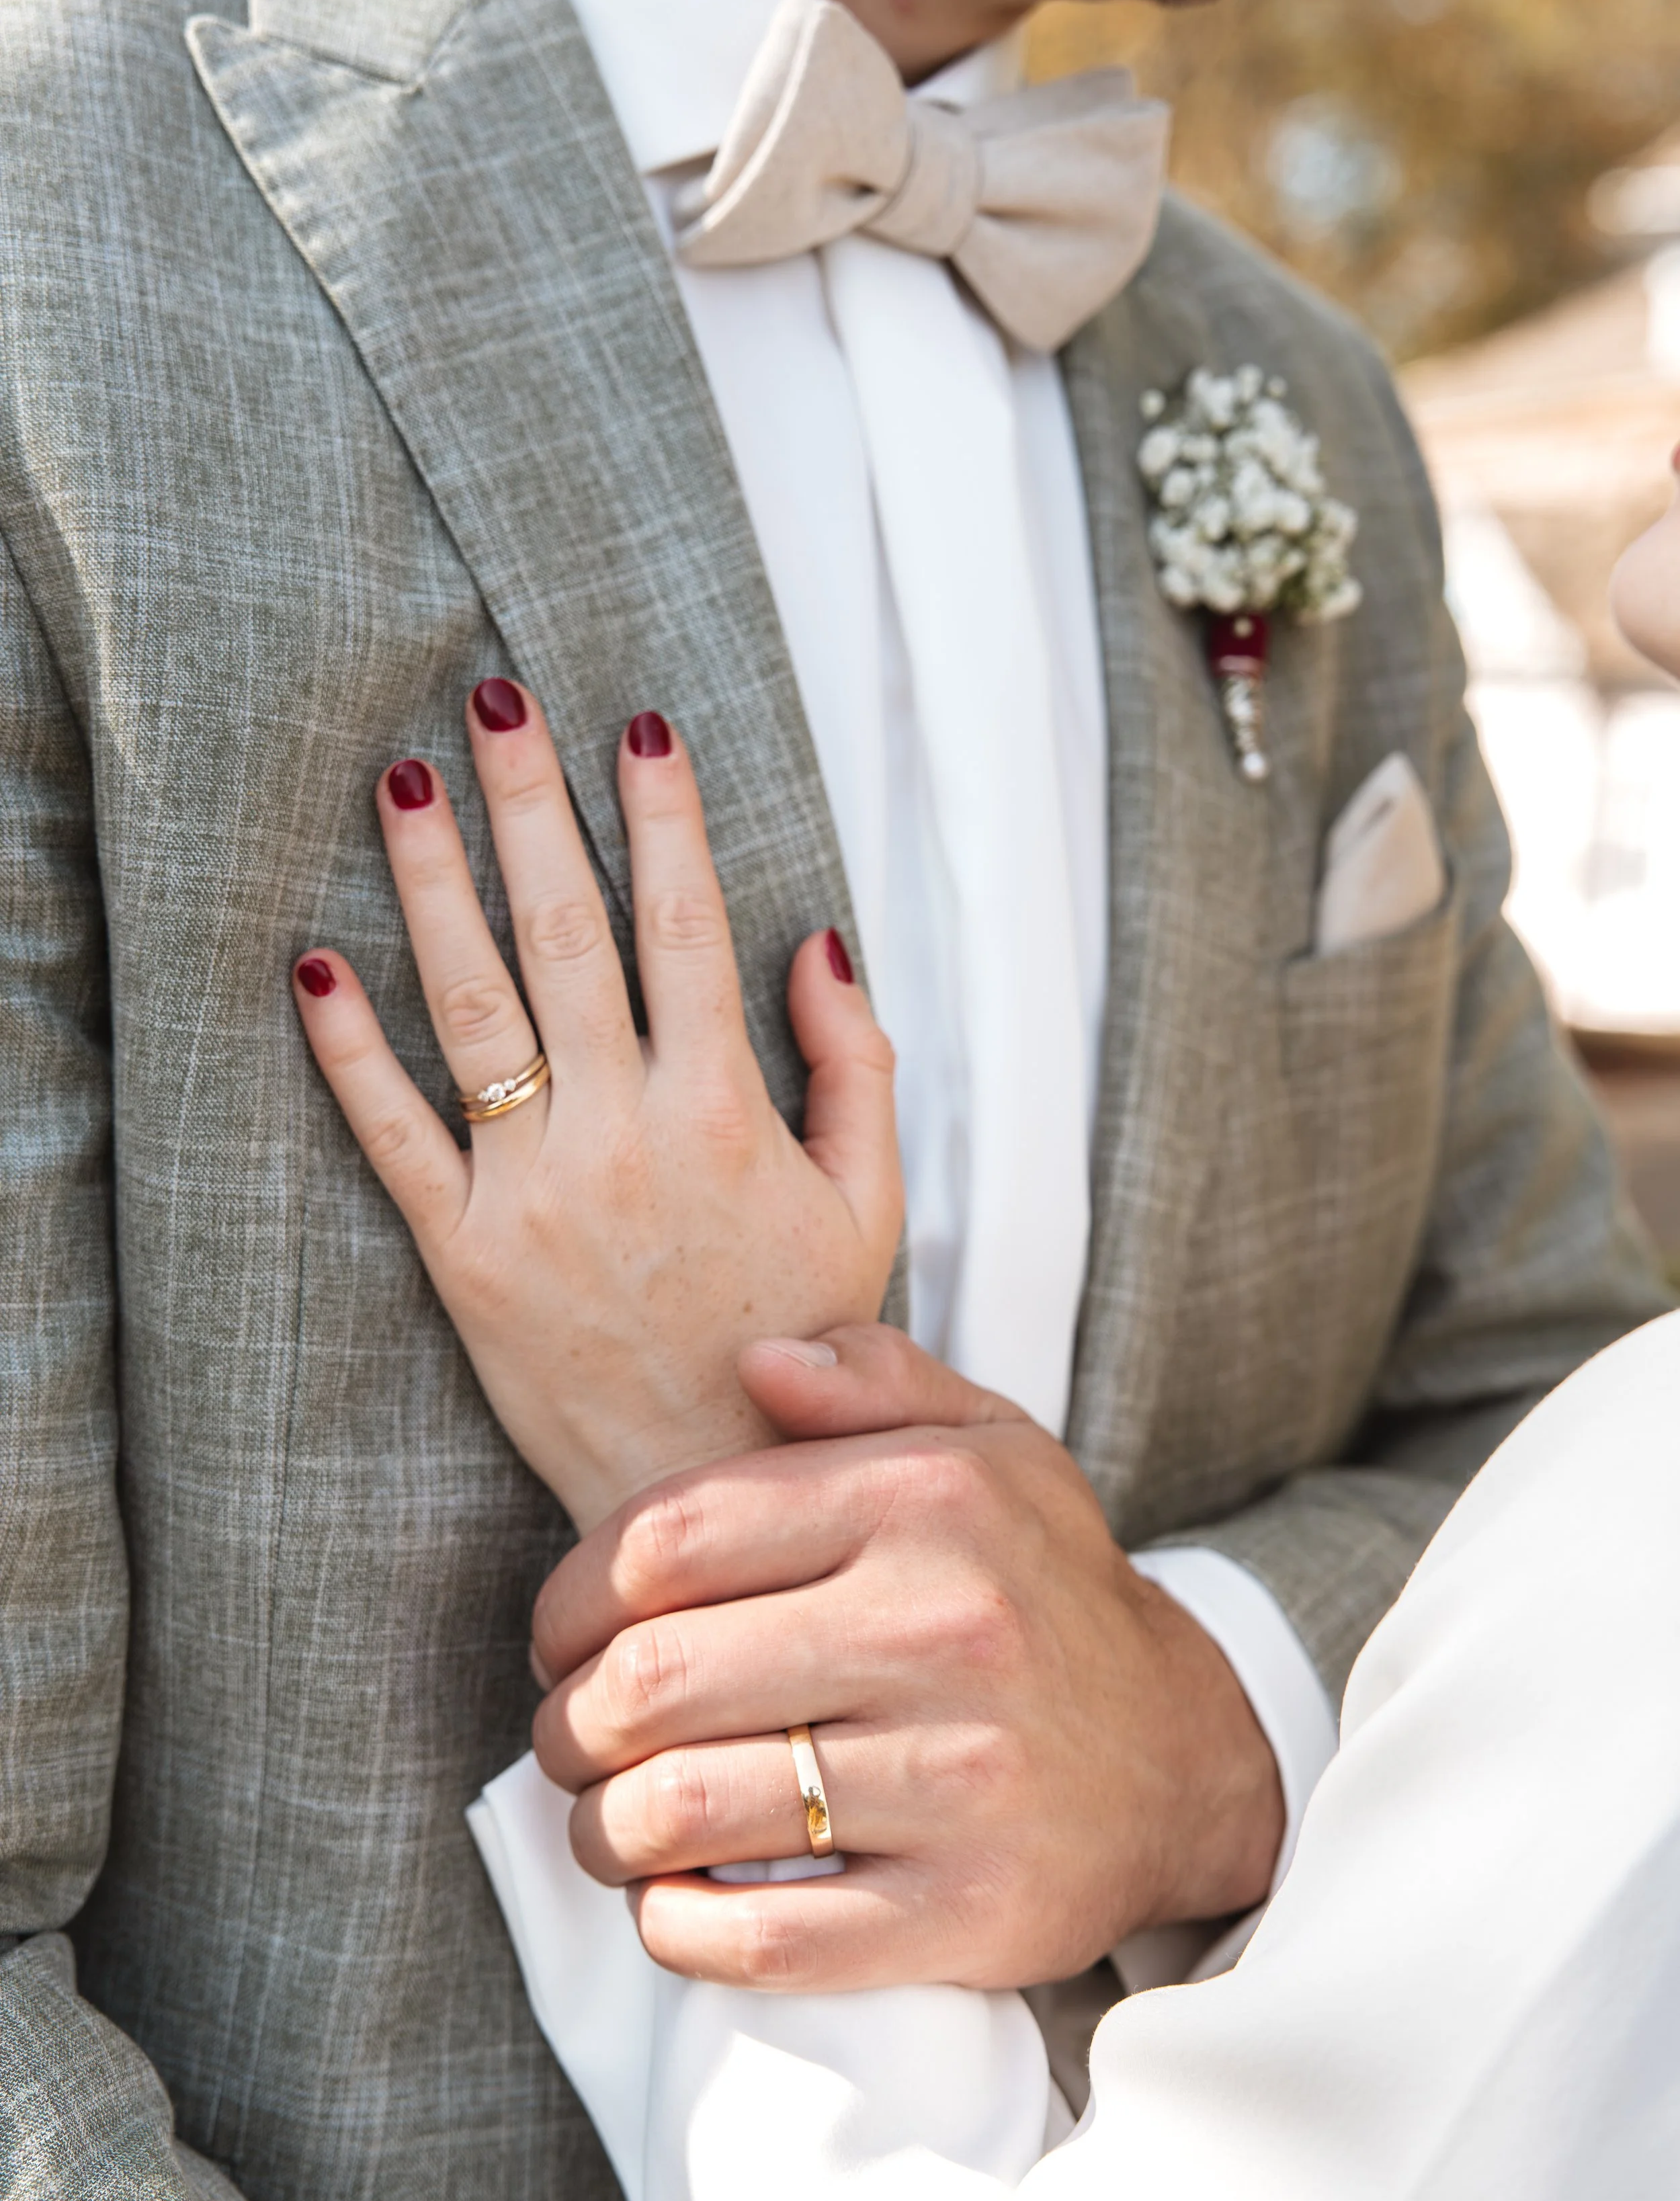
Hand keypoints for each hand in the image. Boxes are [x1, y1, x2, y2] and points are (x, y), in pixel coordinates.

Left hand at [291, 686, 901, 1530]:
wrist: (707, 1494)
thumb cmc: (800, 1347)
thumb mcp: (873, 1207)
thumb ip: (857, 1067)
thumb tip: (817, 939)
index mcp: (725, 1112)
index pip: (686, 928)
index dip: (663, 819)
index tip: (638, 728)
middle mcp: (622, 1134)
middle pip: (566, 934)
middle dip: (531, 807)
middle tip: (495, 705)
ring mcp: (533, 1191)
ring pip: (472, 1006)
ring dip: (431, 884)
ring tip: (399, 785)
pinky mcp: (461, 1254)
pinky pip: (392, 1134)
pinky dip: (348, 1049)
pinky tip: (315, 963)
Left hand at [530, 1326, 1285, 1989]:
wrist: (1187, 1757)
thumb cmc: (1044, 1588)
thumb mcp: (991, 1445)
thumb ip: (873, 1380)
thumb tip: (753, 1360)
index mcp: (926, 1501)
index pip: (669, 1539)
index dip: (570, 1597)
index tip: (556, 1639)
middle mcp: (944, 1629)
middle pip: (654, 1679)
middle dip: (567, 1722)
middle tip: (566, 1740)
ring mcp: (957, 1779)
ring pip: (685, 1811)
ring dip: (602, 1831)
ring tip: (605, 1824)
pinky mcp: (965, 1910)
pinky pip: (760, 1937)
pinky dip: (676, 1927)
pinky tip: (671, 1900)